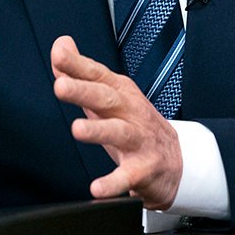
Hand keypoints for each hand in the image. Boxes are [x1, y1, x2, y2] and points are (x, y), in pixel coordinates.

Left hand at [51, 35, 182, 209]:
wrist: (176, 160)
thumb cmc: (136, 124)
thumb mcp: (110, 95)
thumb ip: (82, 72)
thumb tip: (61, 46)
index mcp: (120, 93)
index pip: (97, 74)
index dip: (77, 64)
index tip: (58, 55)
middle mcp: (130, 112)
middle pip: (106, 98)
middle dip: (83, 91)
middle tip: (60, 87)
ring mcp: (139, 140)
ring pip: (119, 132)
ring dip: (99, 130)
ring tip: (77, 129)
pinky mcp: (143, 169)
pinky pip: (127, 176)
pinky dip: (113, 183)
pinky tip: (97, 188)